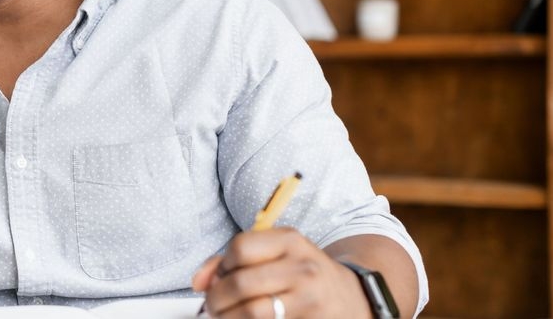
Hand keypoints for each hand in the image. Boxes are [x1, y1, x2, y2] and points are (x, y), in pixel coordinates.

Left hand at [192, 228, 371, 318]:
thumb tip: (199, 281)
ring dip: (228, 317)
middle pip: (241, 284)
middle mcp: (303, 269)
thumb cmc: (303, 275)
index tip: (220, 278)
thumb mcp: (276, 254)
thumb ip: (232, 260)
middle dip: (216, 298)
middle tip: (213, 305)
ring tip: (226, 316)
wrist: (354, 299)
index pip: (240, 248)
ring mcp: (310, 300)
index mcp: (291, 241)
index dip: (221, 266)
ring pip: (251, 313)